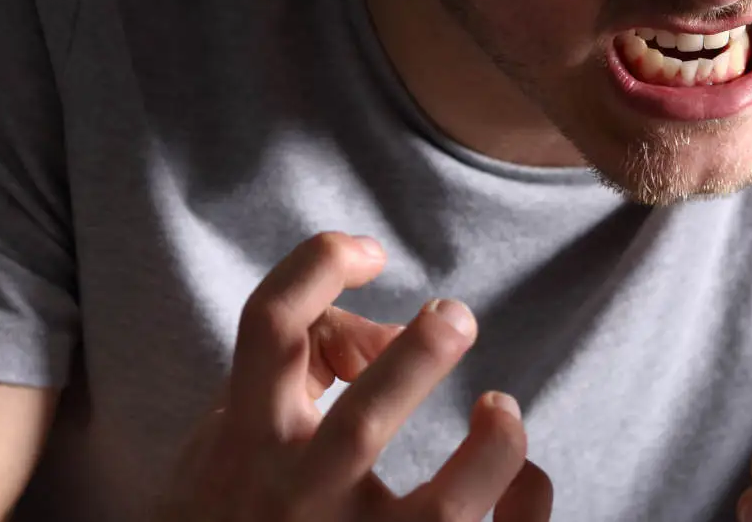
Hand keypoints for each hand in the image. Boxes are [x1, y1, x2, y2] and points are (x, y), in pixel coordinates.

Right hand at [160, 232, 552, 520]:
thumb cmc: (226, 508)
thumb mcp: (229, 435)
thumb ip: (296, 370)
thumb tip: (384, 335)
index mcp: (245, 439)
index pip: (270, 326)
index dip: (323, 265)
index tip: (371, 254)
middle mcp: (294, 494)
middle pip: (367, 419)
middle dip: (424, 358)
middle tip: (457, 316)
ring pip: (446, 509)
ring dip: (493, 451)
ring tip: (499, 410)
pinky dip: (520, 505)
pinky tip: (525, 476)